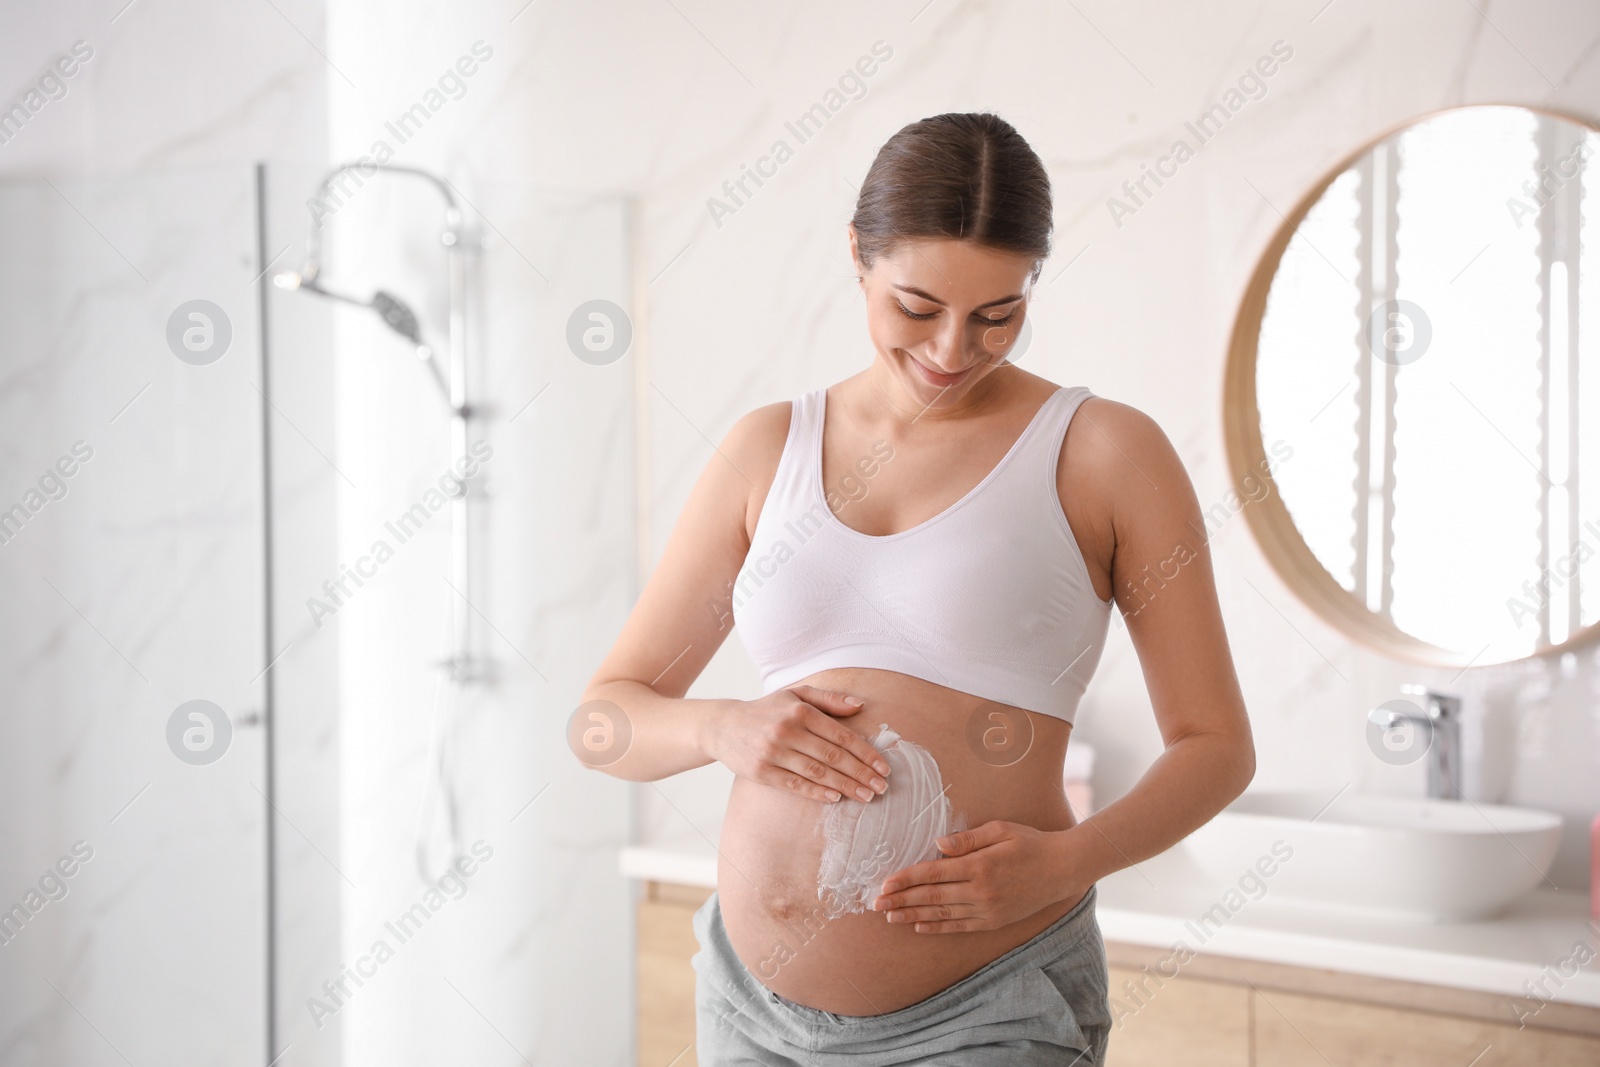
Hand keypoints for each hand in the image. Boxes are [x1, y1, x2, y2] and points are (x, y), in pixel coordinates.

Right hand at [704, 684, 890, 803]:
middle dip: (861, 774)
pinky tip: (836, 798)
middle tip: (882, 787)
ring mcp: (773, 752)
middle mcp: (787, 731)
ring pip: (817, 773)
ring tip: (866, 796)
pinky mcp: (761, 772)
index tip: (883, 767)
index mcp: (800, 711)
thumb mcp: (796, 695)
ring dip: (845, 786)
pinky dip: (817, 792)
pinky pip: (795, 785)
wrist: (723, 726)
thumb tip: (860, 706)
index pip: (841, 735)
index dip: (865, 753)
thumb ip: (829, 699)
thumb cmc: (767, 710)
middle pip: (832, 757)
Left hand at [871, 820, 1081, 932]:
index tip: (885, 883)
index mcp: (979, 866)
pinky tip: (920, 925)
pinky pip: (960, 926)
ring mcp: (987, 910)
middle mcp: (980, 891)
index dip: (906, 879)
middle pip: (932, 896)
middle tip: (876, 904)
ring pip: (942, 914)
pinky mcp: (994, 921)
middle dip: (901, 900)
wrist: (1062, 869)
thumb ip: (967, 839)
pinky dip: (938, 926)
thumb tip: (937, 844)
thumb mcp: (1000, 830)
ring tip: (891, 916)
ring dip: (913, 915)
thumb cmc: (1030, 843)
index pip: (933, 873)